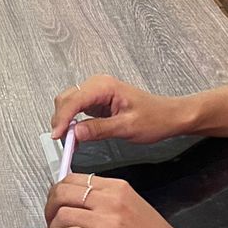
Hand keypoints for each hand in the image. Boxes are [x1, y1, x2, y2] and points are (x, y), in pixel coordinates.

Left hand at [38, 174, 207, 227]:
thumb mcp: (131, 205)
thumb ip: (106, 198)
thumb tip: (77, 200)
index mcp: (118, 187)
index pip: (76, 178)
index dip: (58, 188)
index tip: (53, 198)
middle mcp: (111, 200)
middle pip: (65, 191)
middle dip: (50, 204)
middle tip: (49, 216)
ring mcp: (108, 220)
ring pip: (64, 213)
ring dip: (51, 225)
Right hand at [51, 76, 193, 145]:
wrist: (169, 116)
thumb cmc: (154, 118)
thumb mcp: (127, 127)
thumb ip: (99, 129)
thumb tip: (75, 133)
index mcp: (104, 87)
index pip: (74, 100)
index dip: (63, 118)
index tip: (58, 136)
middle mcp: (97, 85)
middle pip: (67, 98)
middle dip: (60, 119)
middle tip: (61, 142)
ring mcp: (96, 92)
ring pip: (69, 103)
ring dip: (65, 121)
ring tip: (67, 141)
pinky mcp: (97, 101)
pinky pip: (78, 109)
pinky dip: (72, 122)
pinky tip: (75, 136)